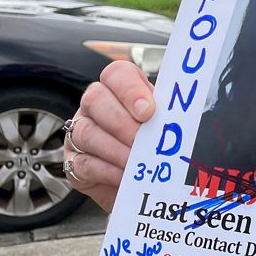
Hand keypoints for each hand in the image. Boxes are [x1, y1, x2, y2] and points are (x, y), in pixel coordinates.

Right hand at [64, 61, 155, 210]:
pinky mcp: (73, 161)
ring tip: (136, 163)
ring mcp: (79, 131)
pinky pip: (83, 163)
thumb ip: (169, 116)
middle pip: (96, 99)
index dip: (130, 90)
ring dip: (115, 150)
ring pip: (86, 132)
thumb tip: (182, 115)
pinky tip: (125, 177)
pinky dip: (107, 171)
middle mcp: (95, 105)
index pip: (117, 74)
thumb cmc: (157, 146)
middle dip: (122, 123)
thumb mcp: (165, 126)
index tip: (148, 111)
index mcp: (120, 88)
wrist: (143, 181)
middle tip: (143, 142)